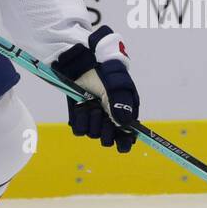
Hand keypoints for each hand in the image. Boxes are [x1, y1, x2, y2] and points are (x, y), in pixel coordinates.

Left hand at [51, 26, 139, 152]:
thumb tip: (125, 126)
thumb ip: (122, 105)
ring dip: (93, 122)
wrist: (83, 64)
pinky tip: (82, 107)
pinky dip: (81, 120)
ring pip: (94, 135)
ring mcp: (94, 119)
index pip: (127, 138)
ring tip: (92, 105)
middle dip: (107, 132)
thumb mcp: (118, 88)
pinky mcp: (79, 117)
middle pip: (109, 140)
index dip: (125, 142)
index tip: (122, 141)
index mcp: (123, 114)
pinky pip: (80, 131)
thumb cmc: (105, 74)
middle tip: (104, 118)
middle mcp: (109, 120)